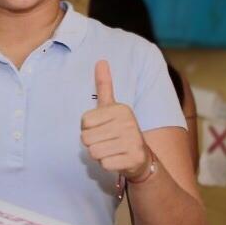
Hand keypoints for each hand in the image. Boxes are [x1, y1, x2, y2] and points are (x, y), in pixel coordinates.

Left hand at [80, 60, 149, 180]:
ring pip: (94, 152)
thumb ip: (104, 85)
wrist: (141, 157)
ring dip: (99, 154)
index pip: (84, 122)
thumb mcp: (112, 107)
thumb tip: (101, 60)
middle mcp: (128, 122)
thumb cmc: (120, 130)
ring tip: (112, 149)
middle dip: (93, 143)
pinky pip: (104, 163)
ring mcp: (132, 141)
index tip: (102, 128)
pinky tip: (118, 159)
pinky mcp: (133, 158)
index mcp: (120, 108)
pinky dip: (108, 164)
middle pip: (86, 138)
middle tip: (107, 141)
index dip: (88, 128)